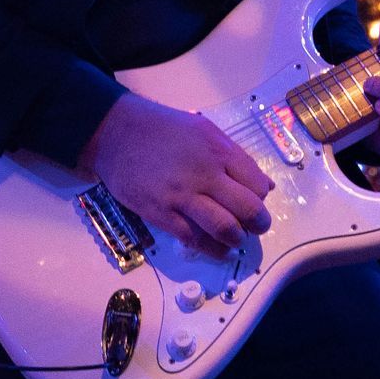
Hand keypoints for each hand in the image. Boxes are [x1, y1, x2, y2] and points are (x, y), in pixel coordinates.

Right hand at [84, 93, 272, 258]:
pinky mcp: (161, 213)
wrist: (114, 132)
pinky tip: (218, 251)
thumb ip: (234, 157)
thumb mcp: (204, 130)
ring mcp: (182, 195)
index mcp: (218, 150)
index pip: (256, 184)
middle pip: (247, 209)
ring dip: (236, 238)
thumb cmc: (161, 128)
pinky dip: (212, 250)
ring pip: (225, 227)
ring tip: (236, 239)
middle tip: (256, 228)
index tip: (255, 202)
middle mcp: (205, 173)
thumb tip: (265, 185)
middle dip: (258, 224)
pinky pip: (194, 239)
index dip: (261, 198)